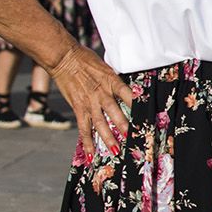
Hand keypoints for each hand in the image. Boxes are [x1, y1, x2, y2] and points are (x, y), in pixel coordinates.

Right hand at [47, 43, 133, 157]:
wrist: (64, 57)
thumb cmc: (86, 60)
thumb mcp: (107, 67)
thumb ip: (116, 81)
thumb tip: (128, 91)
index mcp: (112, 81)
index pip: (130, 95)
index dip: (139, 106)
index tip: (148, 117)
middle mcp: (102, 93)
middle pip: (116, 113)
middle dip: (125, 127)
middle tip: (135, 140)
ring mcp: (89, 102)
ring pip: (101, 123)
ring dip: (108, 138)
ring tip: (116, 151)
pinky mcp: (78, 107)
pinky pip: (84, 128)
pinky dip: (87, 142)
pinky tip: (91, 154)